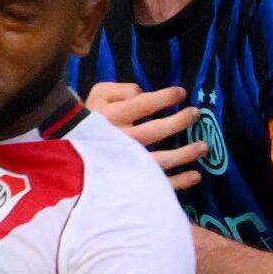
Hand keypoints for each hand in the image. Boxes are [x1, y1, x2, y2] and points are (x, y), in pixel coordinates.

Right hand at [84, 79, 207, 189]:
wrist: (69, 153)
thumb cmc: (90, 119)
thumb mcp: (97, 95)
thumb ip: (119, 89)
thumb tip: (141, 93)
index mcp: (109, 118)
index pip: (141, 104)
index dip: (164, 98)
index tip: (181, 93)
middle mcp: (118, 142)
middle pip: (154, 132)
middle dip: (178, 122)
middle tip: (196, 114)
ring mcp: (125, 165)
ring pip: (159, 160)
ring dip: (184, 154)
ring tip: (204, 146)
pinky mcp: (130, 184)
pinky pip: (156, 184)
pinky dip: (178, 182)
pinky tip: (196, 175)